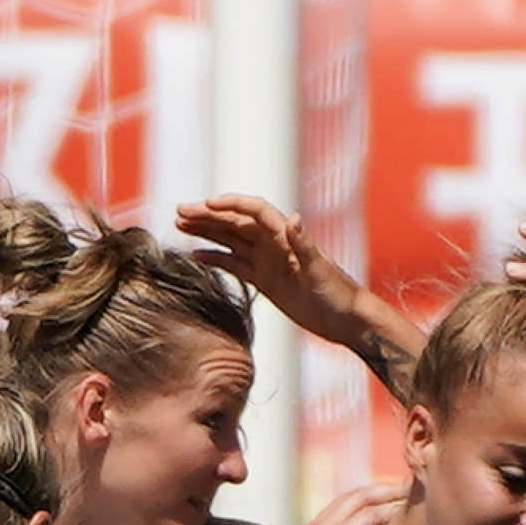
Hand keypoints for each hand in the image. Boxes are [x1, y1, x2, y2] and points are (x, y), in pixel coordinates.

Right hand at [174, 193, 372, 352]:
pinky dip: (215, 258)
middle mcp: (274, 244)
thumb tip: (292, 218)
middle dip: (208, 216)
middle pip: (235, 222)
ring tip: (180, 225)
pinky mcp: (263, 279)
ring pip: (230, 240)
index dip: (229, 205)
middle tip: (180, 212)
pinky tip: (196, 255)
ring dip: (206, 232)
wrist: (345, 320)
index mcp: (286, 236)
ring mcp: (267, 261)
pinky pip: (234, 264)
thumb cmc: (338, 294)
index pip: (253, 211)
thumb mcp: (319, 270)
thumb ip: (304, 244)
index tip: (205, 204)